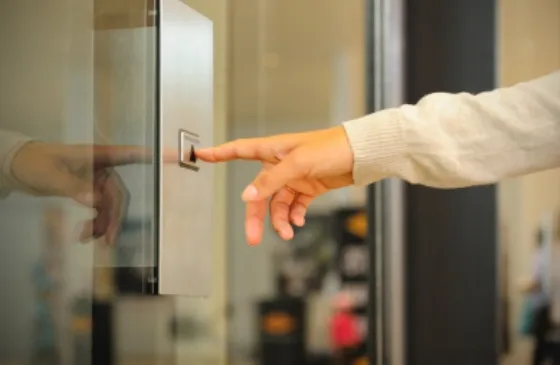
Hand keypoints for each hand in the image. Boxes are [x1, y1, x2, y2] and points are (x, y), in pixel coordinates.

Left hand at [10, 142, 149, 244]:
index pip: (131, 155)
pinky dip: (93, 224)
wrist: (18, 167)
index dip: (156, 155)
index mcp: (98, 156)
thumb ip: (74, 188)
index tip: (179, 156)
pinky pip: (99, 211)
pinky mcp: (89, 192)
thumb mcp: (52, 175)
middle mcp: (102, 169)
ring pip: (109, 207)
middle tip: (108, 240)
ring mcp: (96, 182)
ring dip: (101, 225)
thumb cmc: (35, 162)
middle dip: (113, 217)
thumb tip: (96, 202)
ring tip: (86, 239)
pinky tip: (83, 235)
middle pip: (118, 195)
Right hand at [196, 126, 353, 244]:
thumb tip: (248, 196)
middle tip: (253, 238)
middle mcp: (280, 163)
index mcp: (273, 149)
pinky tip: (299, 221)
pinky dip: (295, 215)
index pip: (239, 150)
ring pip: (277, 203)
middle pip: (259, 192)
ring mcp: (294, 176)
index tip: (200, 155)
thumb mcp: (298, 163)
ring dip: (280, 220)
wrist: (361, 154)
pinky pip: (294, 205)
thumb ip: (272, 180)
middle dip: (256, 216)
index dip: (219, 153)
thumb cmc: (331, 148)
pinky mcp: (308, 186)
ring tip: (288, 232)